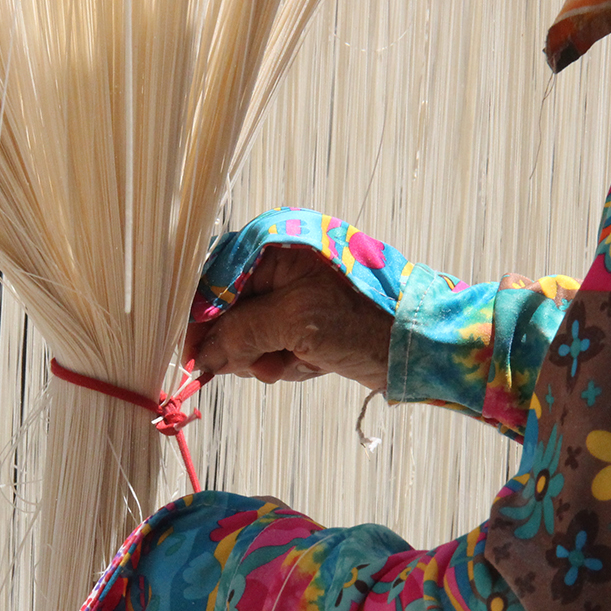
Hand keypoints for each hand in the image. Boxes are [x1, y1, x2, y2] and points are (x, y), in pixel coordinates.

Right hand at [184, 246, 392, 391]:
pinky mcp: (299, 324)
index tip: (193, 356)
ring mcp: (287, 297)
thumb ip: (241, 334)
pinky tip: (312, 363)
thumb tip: (201, 357)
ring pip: (245, 339)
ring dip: (268, 359)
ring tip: (302, 359)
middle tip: (270, 360)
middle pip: (224, 315)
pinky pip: (269, 351)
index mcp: (272, 246)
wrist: (417, 343)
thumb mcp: (296, 322)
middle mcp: (275, 266)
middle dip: (245, 346)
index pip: (212, 281)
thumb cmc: (364, 318)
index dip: (200, 321)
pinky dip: (286, 364)